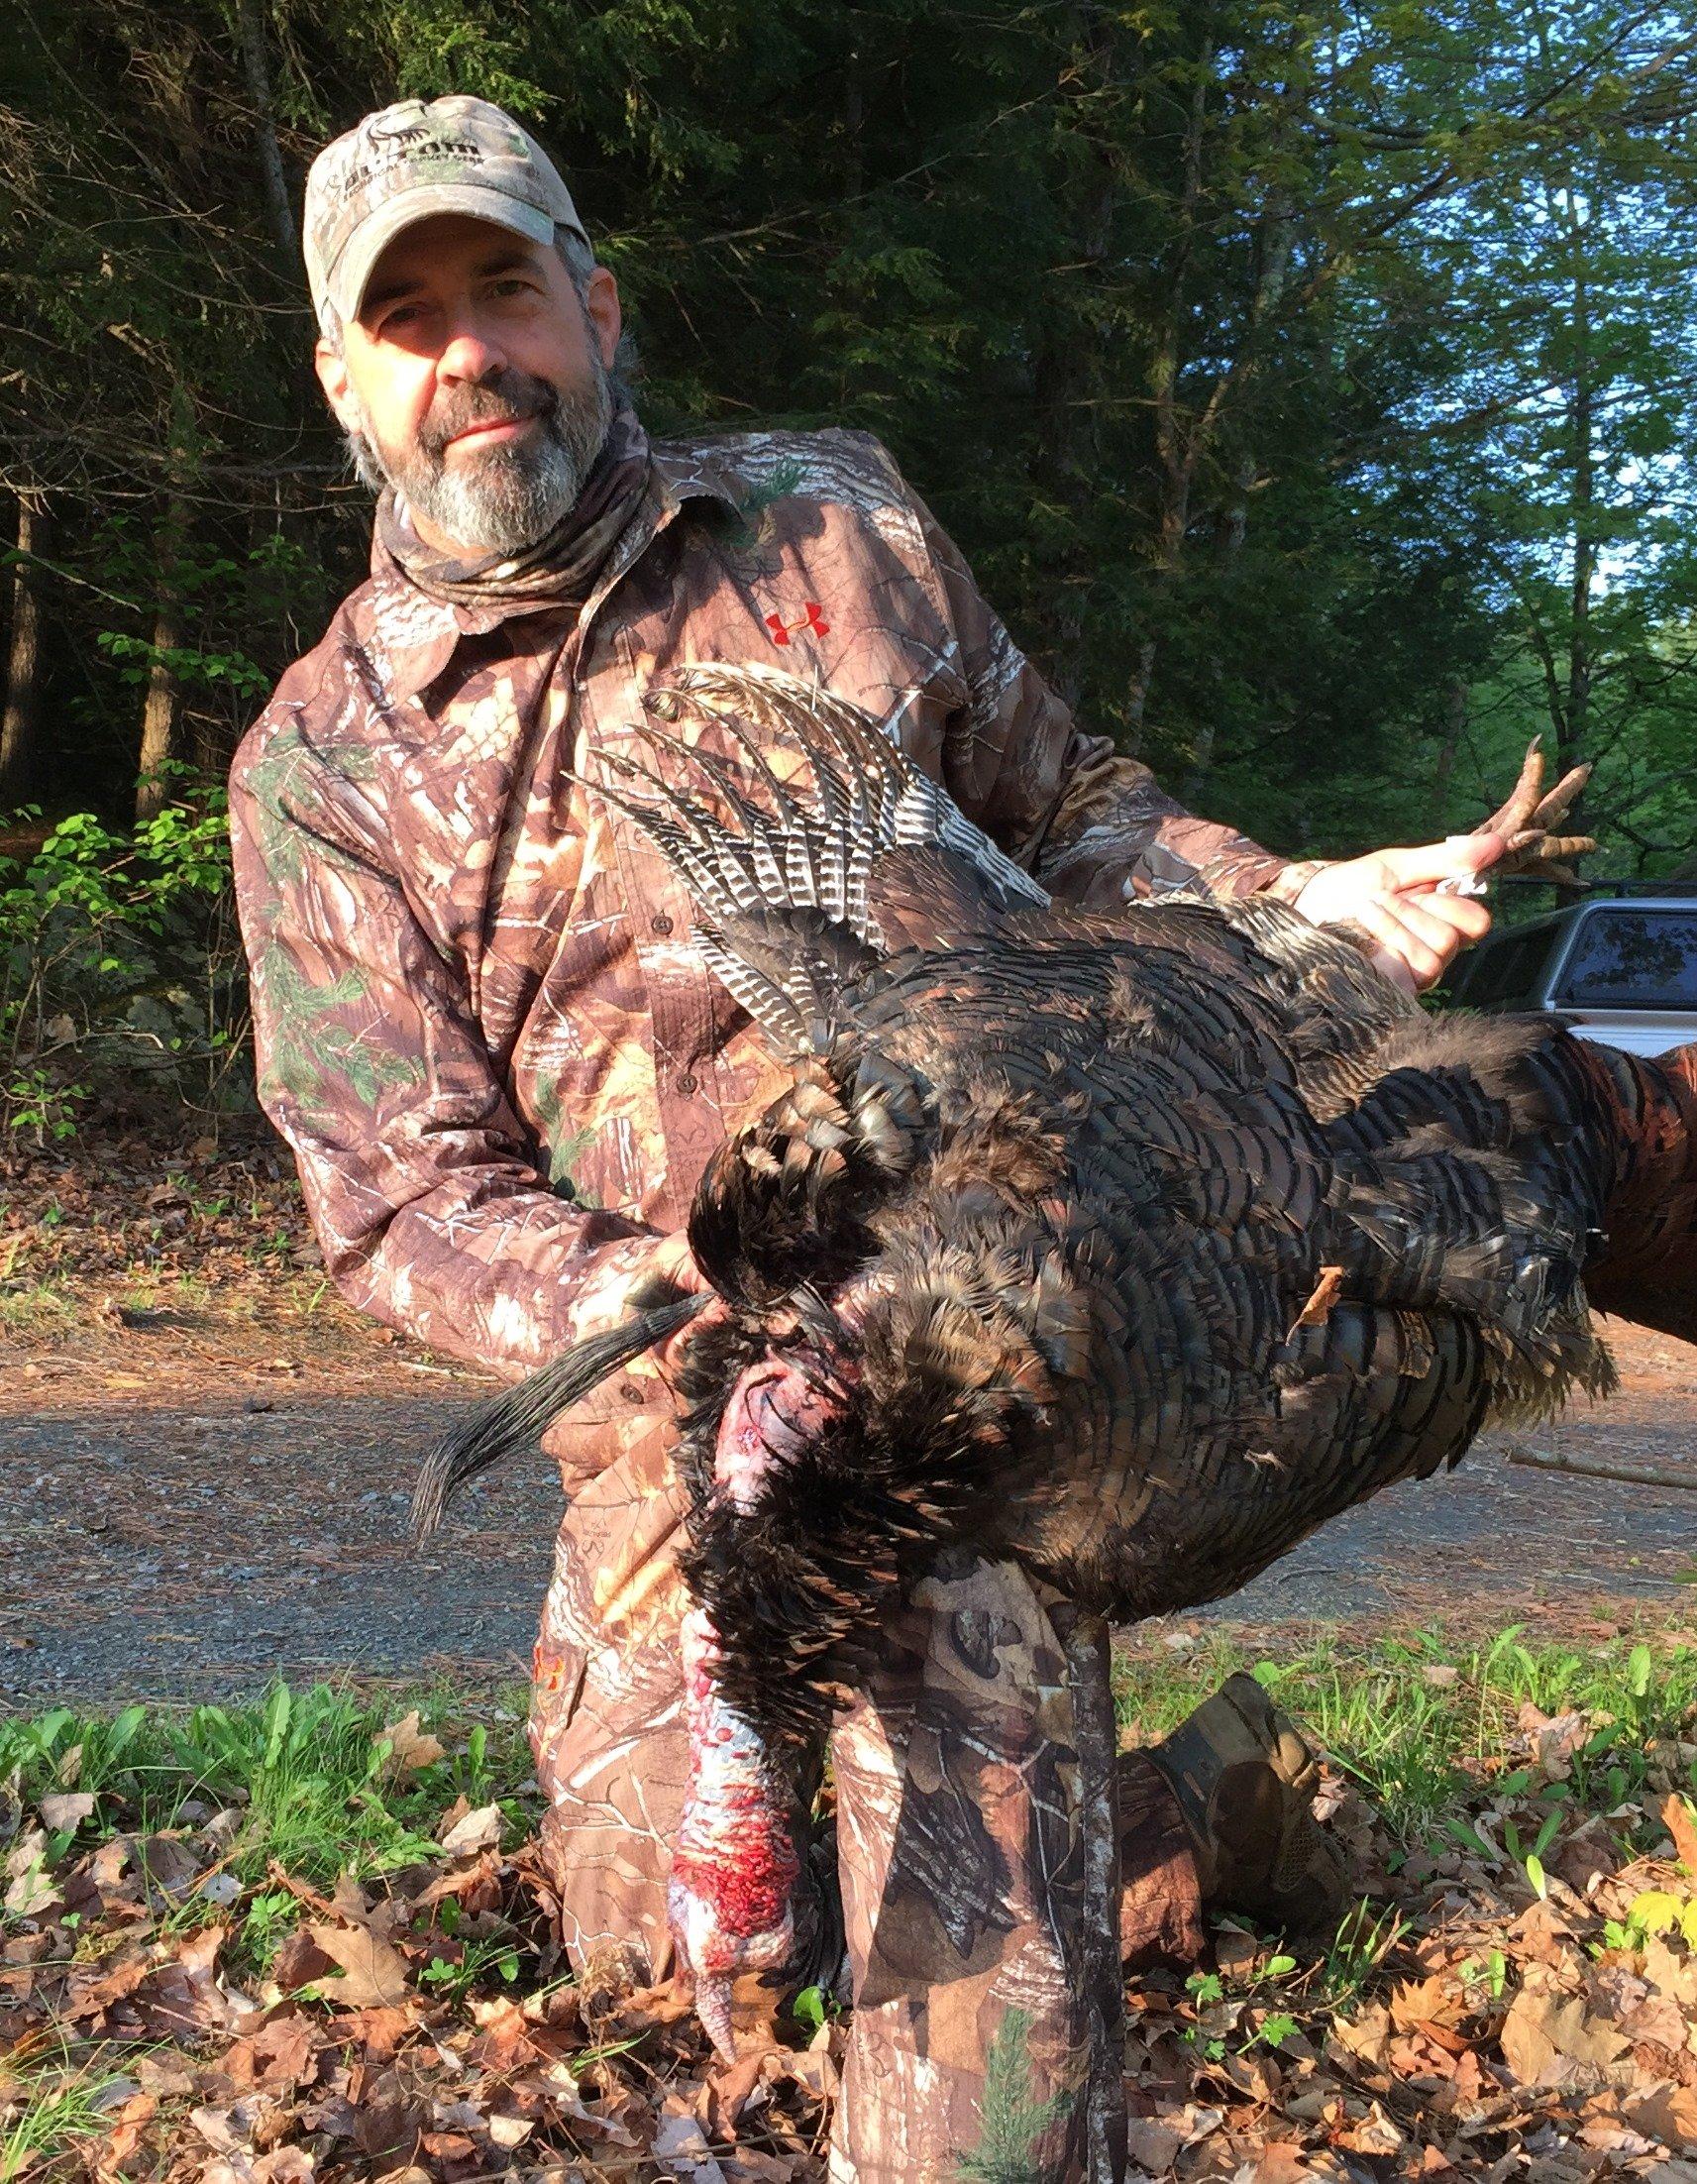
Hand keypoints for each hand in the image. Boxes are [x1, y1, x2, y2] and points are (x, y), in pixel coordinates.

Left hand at [1289, 834, 1505, 994]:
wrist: (1306, 909)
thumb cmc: (1350, 887)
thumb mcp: (1397, 866)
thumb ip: (1444, 859)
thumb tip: (1497, 842)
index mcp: (1438, 919)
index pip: (1477, 923)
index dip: (1454, 906)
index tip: (1423, 890)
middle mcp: (1430, 951)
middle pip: (1452, 940)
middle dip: (1414, 912)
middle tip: (1384, 898)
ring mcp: (1409, 974)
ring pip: (1432, 958)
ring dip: (1395, 926)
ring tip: (1365, 911)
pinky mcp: (1390, 991)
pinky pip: (1408, 974)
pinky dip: (1384, 944)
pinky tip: (1361, 933)